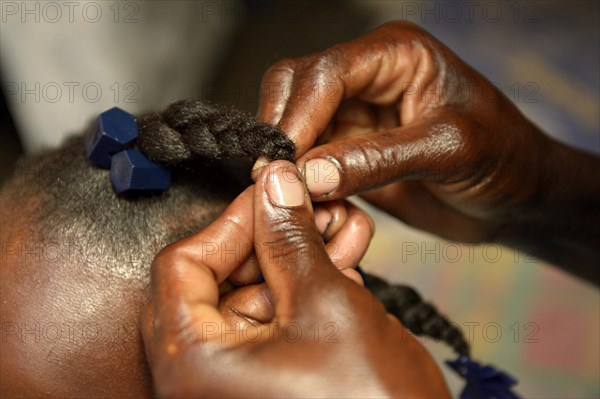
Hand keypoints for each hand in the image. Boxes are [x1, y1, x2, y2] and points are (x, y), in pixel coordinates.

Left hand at [142, 161, 448, 397]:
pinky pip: (274, 324)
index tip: (270, 195)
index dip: (230, 222)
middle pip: (219, 280)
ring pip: (254, 298)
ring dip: (298, 258)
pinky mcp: (266, 383)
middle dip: (274, 237)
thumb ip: (290, 238)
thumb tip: (273, 187)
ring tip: (341, 228)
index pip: (182, 265)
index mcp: (192, 365)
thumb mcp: (327, 305)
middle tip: (312, 208)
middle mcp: (200, 379)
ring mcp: (234, 383)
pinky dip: (304, 291)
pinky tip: (341, 261)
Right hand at [256, 21, 599, 276]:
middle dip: (282, 133)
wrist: (519, 196)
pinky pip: (308, 160)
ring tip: (291, 198)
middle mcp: (368, 78)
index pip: (325, 73)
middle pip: (295, 89)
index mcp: (395, 55)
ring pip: (295, 126)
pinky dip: (301, 183)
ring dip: (288, 162)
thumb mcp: (448, 151)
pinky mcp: (350, 150)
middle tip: (273, 179)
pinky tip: (309, 204)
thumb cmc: (505, 157)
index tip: (280, 161)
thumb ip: (377, 160)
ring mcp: (356, 114)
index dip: (297, 116)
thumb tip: (307, 175)